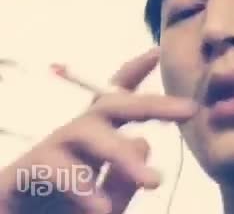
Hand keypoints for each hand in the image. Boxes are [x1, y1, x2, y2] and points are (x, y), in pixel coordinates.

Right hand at [0, 48, 196, 213]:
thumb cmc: (63, 212)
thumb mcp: (104, 201)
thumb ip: (123, 177)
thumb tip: (145, 142)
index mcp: (96, 137)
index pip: (117, 98)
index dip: (135, 71)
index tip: (158, 51)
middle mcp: (77, 134)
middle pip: (113, 104)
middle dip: (153, 104)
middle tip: (189, 110)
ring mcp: (52, 148)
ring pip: (89, 133)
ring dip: (121, 156)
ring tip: (153, 182)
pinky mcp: (28, 170)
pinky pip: (58, 169)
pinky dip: (82, 188)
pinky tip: (101, 209)